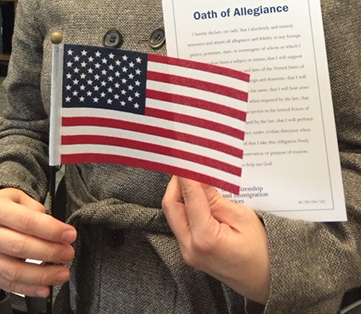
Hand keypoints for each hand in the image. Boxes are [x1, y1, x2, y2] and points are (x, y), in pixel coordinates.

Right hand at [0, 188, 76, 297]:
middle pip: (19, 246)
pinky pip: (7, 284)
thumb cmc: (4, 207)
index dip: (51, 230)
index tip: (69, 235)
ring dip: (42, 275)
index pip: (26, 221)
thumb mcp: (19, 198)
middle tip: (68, 253)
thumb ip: (37, 212)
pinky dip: (28, 289)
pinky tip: (45, 288)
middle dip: (49, 252)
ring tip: (61, 273)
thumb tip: (56, 231)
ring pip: (13, 270)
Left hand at [162, 177, 269, 303]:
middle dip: (177, 183)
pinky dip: (185, 207)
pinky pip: (180, 224)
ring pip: (173, 214)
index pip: (188, 196)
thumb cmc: (262, 251)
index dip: (185, 174)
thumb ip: (215, 198)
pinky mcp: (190, 252)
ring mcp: (188, 252)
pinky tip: (196, 196)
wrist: (267, 281)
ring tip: (193, 178)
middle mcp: (190, 247)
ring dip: (180, 194)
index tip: (185, 156)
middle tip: (188, 165)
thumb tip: (198, 178)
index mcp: (204, 238)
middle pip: (171, 206)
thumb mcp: (242, 217)